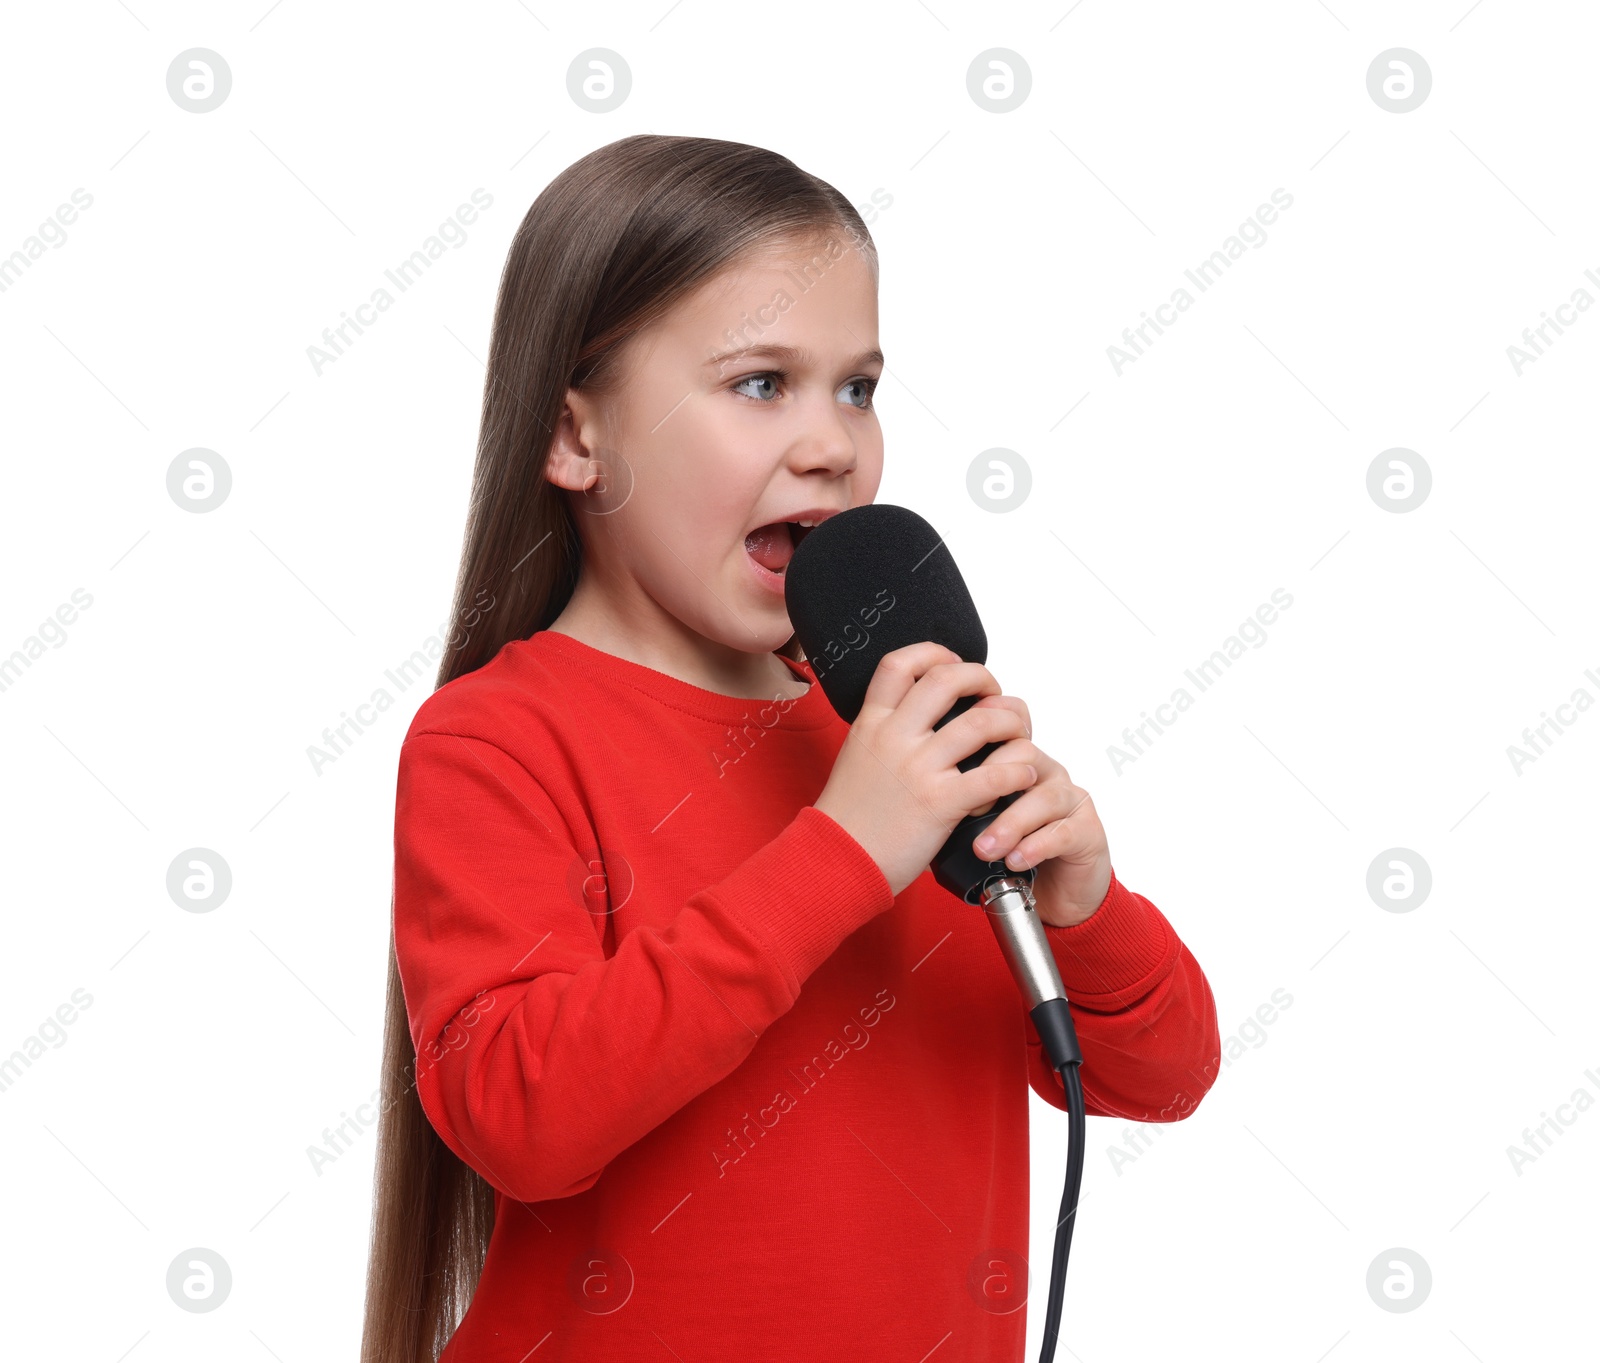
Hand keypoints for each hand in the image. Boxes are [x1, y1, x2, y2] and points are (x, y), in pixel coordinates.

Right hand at [814, 643, 1040, 897]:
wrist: (835, 861)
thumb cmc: (848, 818)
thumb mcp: (857, 757)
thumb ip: (885, 733)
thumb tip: (919, 718)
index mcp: (871, 722)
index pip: (900, 663)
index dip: (934, 653)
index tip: (954, 664)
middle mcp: (894, 736)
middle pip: (947, 678)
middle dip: (982, 678)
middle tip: (994, 696)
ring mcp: (918, 768)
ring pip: (981, 722)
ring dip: (1011, 722)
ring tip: (1018, 734)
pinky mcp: (940, 803)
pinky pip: (994, 775)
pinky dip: (1018, 771)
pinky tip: (1022, 776)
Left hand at [964, 693, 1112, 927]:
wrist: (1052, 895)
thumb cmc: (1008, 852)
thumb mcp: (974, 823)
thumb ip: (953, 800)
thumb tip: (909, 791)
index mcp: (1017, 761)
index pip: (1004, 725)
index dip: (980, 737)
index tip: (949, 766)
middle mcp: (1046, 773)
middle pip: (1024, 752)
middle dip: (990, 780)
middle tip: (964, 810)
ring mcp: (1070, 800)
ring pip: (1044, 795)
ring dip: (1010, 823)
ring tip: (984, 848)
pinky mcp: (1088, 831)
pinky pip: (1064, 832)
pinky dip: (1035, 846)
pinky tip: (1014, 860)